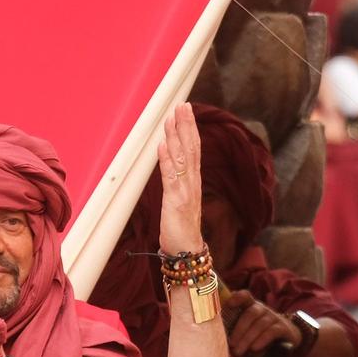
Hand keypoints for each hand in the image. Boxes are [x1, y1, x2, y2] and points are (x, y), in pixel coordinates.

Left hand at [156, 103, 202, 253]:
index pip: (194, 149)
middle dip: (186, 125)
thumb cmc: (182, 228)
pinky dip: (166, 160)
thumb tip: (168, 158)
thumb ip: (176, 180)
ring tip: (172, 118)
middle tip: (182, 105)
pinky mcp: (175, 201)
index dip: (190, 129)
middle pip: (191, 148)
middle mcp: (192, 183)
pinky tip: (163, 145)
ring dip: (176, 137)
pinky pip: (171, 177)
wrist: (187, 251)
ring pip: (182, 158)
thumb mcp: (180, 200)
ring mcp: (185, 191)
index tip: (186, 110)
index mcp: (193, 181)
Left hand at [224, 291, 300, 356]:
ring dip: (248, 338)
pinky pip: (272, 331)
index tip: (229, 304)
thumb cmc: (256, 339)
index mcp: (250, 307)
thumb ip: (232, 334)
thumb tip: (220, 339)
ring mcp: (274, 318)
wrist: (282, 345)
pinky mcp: (283, 328)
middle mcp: (262, 310)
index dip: (237, 298)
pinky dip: (262, 340)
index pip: (245, 296)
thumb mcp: (243, 336)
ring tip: (239, 351)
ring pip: (260, 324)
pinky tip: (254, 348)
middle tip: (232, 344)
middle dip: (240, 329)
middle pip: (251, 313)